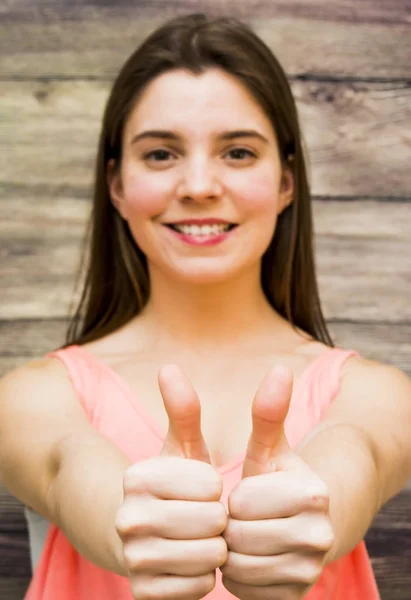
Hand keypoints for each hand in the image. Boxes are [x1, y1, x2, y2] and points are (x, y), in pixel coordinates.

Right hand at [115, 364, 226, 599]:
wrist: (141, 536)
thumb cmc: (173, 488)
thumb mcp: (180, 448)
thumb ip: (181, 410)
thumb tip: (168, 367)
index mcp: (137, 476)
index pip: (211, 485)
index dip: (216, 488)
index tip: (203, 488)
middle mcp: (127, 517)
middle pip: (211, 523)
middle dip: (218, 520)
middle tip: (206, 516)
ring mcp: (132, 558)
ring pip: (209, 558)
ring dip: (215, 548)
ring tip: (201, 538)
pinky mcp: (142, 592)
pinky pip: (200, 587)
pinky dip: (204, 575)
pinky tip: (191, 562)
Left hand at [221, 365, 334, 599]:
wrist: (302, 525)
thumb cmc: (277, 481)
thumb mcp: (269, 447)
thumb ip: (269, 412)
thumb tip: (280, 367)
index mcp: (312, 493)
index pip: (242, 502)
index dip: (234, 497)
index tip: (244, 493)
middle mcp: (320, 534)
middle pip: (240, 536)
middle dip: (231, 525)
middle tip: (241, 517)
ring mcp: (311, 570)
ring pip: (240, 566)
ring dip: (232, 550)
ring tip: (243, 534)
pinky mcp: (297, 596)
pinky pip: (246, 591)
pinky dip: (239, 575)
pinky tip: (249, 557)